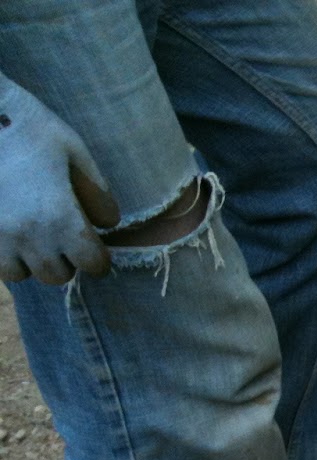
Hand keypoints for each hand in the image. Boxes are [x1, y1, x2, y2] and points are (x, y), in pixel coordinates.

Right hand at [0, 80, 120, 285]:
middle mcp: (27, 234)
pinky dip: (2, 254)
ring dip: (28, 260)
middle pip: (57, 275)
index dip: (97, 256)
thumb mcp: (74, 151)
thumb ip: (96, 192)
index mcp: (60, 217)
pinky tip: (6, 231)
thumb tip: (106, 224)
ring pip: (20, 274)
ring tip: (29, 234)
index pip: (93, 264)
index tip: (92, 244)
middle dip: (64, 260)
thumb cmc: (27, 126)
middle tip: (60, 236)